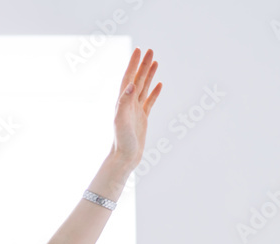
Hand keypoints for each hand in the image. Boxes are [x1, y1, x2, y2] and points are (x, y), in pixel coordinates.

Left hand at [111, 47, 162, 169]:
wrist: (124, 157)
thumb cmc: (121, 141)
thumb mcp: (121, 121)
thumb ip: (124, 102)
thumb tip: (131, 85)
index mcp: (122, 102)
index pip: (129, 78)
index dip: (133, 64)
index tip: (139, 50)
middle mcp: (128, 104)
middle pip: (137, 79)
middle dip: (143, 65)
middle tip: (150, 50)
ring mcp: (135, 111)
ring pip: (143, 88)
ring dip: (149, 75)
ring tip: (155, 61)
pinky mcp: (142, 119)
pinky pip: (149, 101)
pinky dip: (154, 92)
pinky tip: (158, 84)